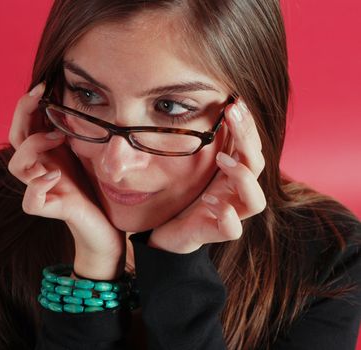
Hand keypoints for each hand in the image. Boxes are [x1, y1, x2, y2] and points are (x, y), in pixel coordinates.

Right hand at [8, 83, 124, 277]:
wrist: (104, 223)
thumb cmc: (94, 185)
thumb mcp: (84, 149)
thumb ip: (72, 129)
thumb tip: (70, 95)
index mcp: (46, 153)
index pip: (24, 125)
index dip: (27, 104)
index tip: (44, 85)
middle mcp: (39, 168)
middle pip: (15, 139)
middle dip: (23, 114)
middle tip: (41, 97)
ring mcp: (42, 189)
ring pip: (16, 166)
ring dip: (33, 146)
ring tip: (58, 139)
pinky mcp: (49, 209)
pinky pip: (30, 201)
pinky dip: (38, 186)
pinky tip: (56, 175)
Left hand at [149, 98, 266, 253]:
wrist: (169, 230)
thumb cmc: (185, 195)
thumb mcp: (194, 165)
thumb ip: (204, 144)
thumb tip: (203, 107)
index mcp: (234, 174)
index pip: (251, 147)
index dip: (248, 125)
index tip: (236, 102)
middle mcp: (238, 193)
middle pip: (258, 165)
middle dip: (248, 139)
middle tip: (231, 114)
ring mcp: (231, 214)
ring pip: (256, 201)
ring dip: (242, 177)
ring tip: (221, 159)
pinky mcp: (217, 233)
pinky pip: (233, 229)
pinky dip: (225, 214)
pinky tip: (208, 200)